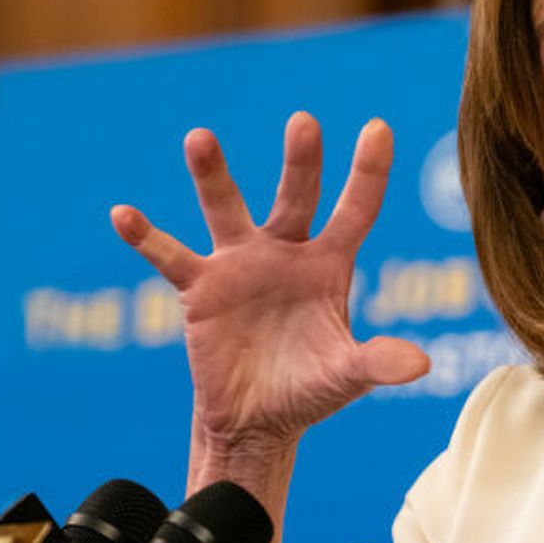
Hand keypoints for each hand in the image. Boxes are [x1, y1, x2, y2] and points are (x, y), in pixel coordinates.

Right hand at [112, 113, 428, 450]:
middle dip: (301, 162)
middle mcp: (285, 251)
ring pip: (225, 208)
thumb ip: (378, 364)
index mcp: (329, 265)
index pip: (355, 210)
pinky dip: (147, 237)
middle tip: (304, 123)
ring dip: (212, 175)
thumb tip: (420, 364)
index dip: (369, 173)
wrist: (258, 419)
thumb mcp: (347, 377)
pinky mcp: (200, 288)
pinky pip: (170, 256)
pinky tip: (123, 215)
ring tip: (200, 138)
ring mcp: (240, 263)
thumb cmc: (310, 389)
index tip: (379, 128)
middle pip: (296, 196)